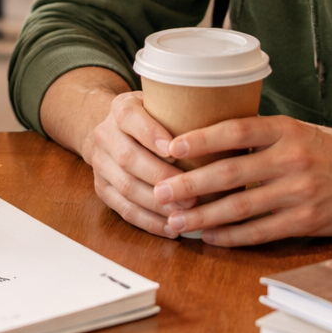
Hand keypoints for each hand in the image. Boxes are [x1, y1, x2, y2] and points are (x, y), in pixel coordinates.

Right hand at [86, 90, 197, 237]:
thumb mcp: (161, 104)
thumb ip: (183, 112)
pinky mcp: (101, 188)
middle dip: (161, 178)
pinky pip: (123, 209)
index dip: (151, 134)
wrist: (113, 130)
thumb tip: (231, 130)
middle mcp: (105, 134)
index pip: (130, 118)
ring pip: (126, 187)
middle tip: (192, 194)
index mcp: (121, 108)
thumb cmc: (151, 118)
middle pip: (128, 158)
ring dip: (157, 205)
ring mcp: (100, 163)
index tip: (174, 149)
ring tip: (185, 215)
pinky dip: (148, 221)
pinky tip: (171, 228)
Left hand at [151, 116, 331, 245]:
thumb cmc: (326, 149)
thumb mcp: (294, 130)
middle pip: (230, 173)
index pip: (234, 131)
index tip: (169, 147)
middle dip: (189, 185)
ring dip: (203, 215)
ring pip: (240, 207)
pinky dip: (231, 236)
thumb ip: (257, 136)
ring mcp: (299, 192)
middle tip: (160, 192)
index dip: (200, 139)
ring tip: (175, 220)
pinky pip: (260, 231)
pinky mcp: (307, 221)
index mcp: (283, 130)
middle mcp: (290, 159)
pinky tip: (208, 235)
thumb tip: (205, 139)